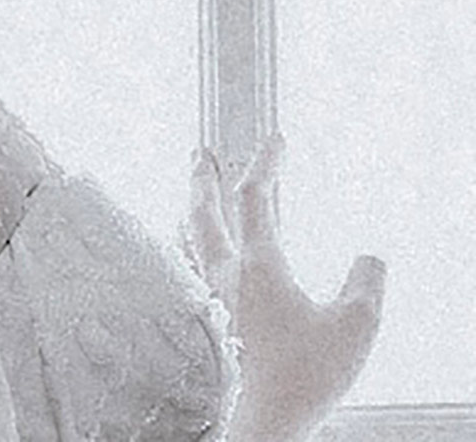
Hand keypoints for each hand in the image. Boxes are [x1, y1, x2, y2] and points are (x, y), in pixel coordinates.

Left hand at [183, 134, 385, 441]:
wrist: (258, 424)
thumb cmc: (301, 378)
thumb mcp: (354, 329)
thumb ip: (365, 286)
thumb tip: (369, 257)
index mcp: (256, 264)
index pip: (256, 196)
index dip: (265, 162)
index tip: (275, 139)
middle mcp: (220, 273)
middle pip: (202, 211)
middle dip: (201, 178)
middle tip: (198, 153)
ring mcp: (204, 297)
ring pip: (186, 239)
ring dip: (189, 212)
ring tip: (189, 200)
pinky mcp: (198, 323)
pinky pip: (183, 269)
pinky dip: (184, 249)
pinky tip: (186, 259)